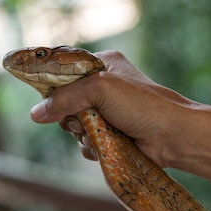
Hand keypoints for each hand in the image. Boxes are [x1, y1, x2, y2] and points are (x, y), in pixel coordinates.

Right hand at [29, 50, 195, 166]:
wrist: (174, 136)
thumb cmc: (143, 104)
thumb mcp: (100, 88)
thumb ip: (65, 98)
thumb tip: (36, 115)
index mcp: (101, 64)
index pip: (64, 71)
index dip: (53, 85)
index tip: (45, 97)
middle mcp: (102, 86)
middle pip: (64, 102)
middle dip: (70, 115)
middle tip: (84, 119)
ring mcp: (105, 112)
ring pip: (72, 125)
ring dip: (83, 133)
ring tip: (102, 133)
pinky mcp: (109, 135)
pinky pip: (84, 142)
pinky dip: (91, 146)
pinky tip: (107, 145)